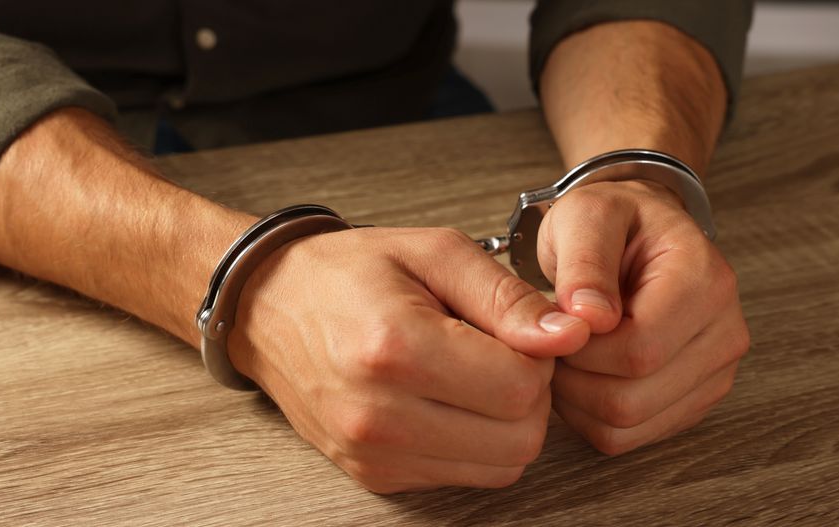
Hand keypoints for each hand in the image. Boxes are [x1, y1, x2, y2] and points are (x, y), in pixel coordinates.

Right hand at [227, 227, 590, 492]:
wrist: (269, 307)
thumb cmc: (348, 272)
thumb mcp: (435, 253)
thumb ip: (507, 297)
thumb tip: (570, 335)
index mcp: (395, 348)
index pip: (522, 385)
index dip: (540, 354)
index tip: (516, 328)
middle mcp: (379, 415)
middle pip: (521, 436)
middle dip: (531, 392)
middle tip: (498, 350)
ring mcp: (374, 454)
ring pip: (502, 465)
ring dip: (508, 421)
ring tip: (472, 373)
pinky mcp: (374, 475)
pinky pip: (465, 476)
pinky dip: (476, 441)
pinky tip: (448, 399)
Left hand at [538, 180, 749, 454]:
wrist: (638, 232)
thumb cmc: (612, 221)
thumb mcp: (587, 217)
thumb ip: (585, 264)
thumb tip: (589, 320)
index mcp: (705, 281)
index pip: (637, 351)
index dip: (579, 349)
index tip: (552, 321)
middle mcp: (724, 332)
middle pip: (632, 398)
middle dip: (573, 376)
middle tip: (551, 339)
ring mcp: (716, 372)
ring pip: (628, 425)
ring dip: (577, 399)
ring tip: (566, 352)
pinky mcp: (694, 400)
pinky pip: (630, 437)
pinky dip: (591, 415)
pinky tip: (583, 372)